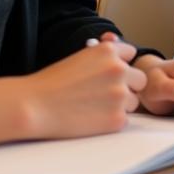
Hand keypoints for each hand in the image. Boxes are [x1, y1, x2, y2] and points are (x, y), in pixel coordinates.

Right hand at [22, 36, 145, 138]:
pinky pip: (124, 120)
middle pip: (140, 79)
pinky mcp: (117, 119)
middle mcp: (119, 69)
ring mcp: (120, 95)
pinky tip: (90, 119)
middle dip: (128, 86)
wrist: (33, 107)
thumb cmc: (51, 83)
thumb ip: (104, 58)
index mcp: (109, 51)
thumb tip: (122, 55)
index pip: (131, 54)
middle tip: (106, 95)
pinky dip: (111, 122)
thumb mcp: (81, 58)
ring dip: (120, 105)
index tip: (110, 74)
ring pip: (133, 102)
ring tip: (93, 108)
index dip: (121, 64)